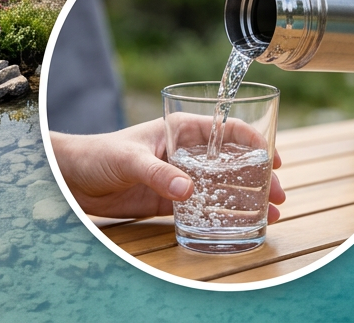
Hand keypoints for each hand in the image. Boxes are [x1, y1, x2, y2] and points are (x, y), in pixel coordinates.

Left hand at [49, 118, 285, 220]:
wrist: (73, 177)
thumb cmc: (99, 154)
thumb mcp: (130, 160)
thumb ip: (159, 174)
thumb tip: (188, 191)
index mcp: (178, 129)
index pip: (224, 129)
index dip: (253, 141)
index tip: (275, 158)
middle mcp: (184, 151)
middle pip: (231, 160)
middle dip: (259, 175)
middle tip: (280, 195)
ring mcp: (180, 175)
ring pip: (223, 184)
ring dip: (248, 196)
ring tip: (274, 214)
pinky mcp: (171, 199)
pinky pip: (206, 206)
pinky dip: (227, 214)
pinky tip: (246, 225)